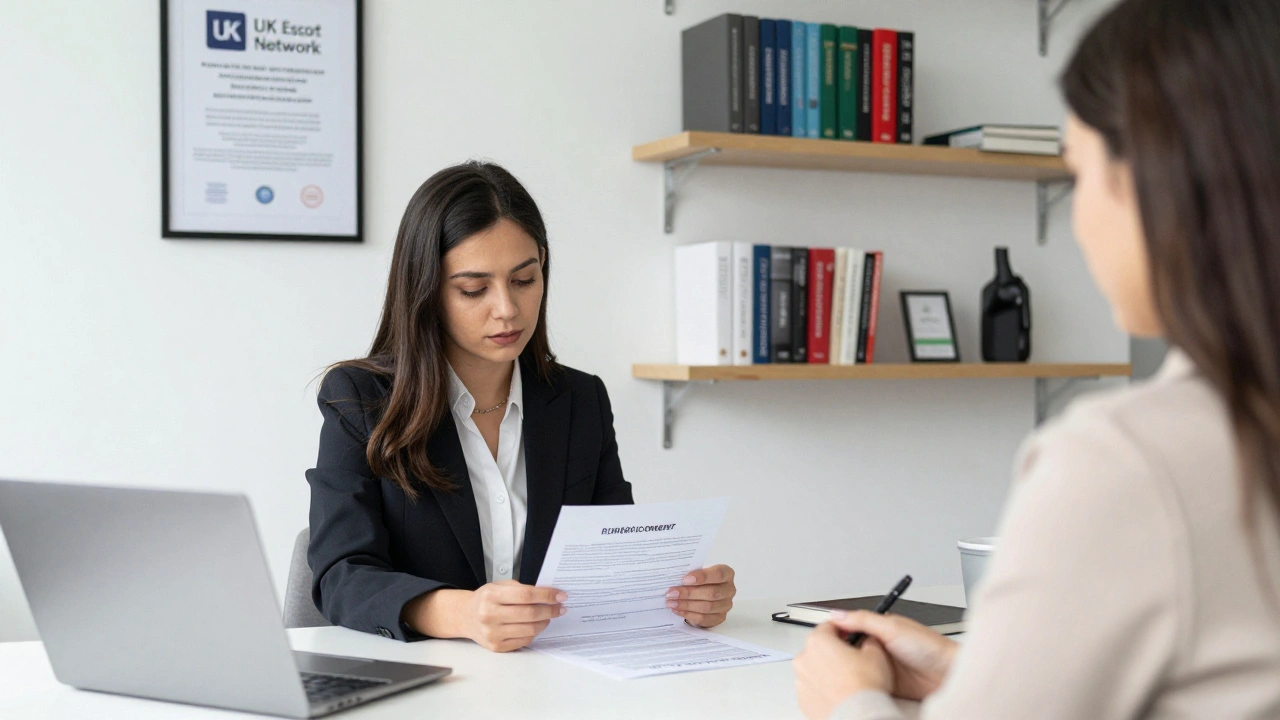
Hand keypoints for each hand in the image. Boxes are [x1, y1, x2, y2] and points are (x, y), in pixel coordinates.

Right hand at [459, 581, 566, 651]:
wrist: (466, 617)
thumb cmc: (487, 599)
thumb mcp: (499, 586)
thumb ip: (521, 589)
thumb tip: (549, 595)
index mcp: (491, 596)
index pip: (526, 595)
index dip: (547, 595)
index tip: (561, 596)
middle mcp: (489, 615)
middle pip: (530, 614)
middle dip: (550, 610)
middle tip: (560, 607)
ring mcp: (492, 633)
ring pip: (530, 629)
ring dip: (545, 622)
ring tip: (549, 616)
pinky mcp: (496, 646)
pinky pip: (524, 640)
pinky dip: (535, 632)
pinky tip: (537, 625)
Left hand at [666, 564, 735, 627]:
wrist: (702, 595)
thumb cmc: (700, 581)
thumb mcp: (697, 573)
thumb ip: (691, 574)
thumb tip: (675, 579)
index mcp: (726, 574)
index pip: (718, 574)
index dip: (702, 577)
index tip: (684, 579)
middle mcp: (729, 589)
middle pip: (711, 593)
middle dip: (689, 593)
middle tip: (672, 593)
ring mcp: (726, 605)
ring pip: (707, 607)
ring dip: (686, 605)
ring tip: (672, 602)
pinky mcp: (720, 618)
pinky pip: (704, 618)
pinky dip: (688, 614)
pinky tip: (677, 610)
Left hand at [794, 622, 892, 719]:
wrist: (858, 715)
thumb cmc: (864, 687)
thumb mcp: (875, 653)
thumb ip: (869, 639)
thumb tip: (869, 638)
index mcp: (818, 641)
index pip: (828, 625)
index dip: (843, 628)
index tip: (850, 634)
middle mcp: (804, 659)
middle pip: (818, 646)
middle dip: (833, 650)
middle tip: (851, 658)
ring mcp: (800, 681)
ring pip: (813, 668)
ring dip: (826, 669)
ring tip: (846, 678)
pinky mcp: (803, 699)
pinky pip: (812, 687)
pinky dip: (822, 687)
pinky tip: (839, 691)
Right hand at [830, 610, 957, 700]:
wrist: (948, 675)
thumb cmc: (930, 647)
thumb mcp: (892, 627)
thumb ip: (863, 620)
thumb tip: (837, 614)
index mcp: (879, 629)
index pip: (849, 629)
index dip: (836, 634)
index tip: (823, 640)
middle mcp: (879, 647)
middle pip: (850, 650)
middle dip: (840, 655)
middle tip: (830, 660)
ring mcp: (882, 666)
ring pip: (857, 667)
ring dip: (850, 670)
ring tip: (840, 673)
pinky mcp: (886, 684)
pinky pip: (867, 683)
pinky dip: (861, 684)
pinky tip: (856, 684)